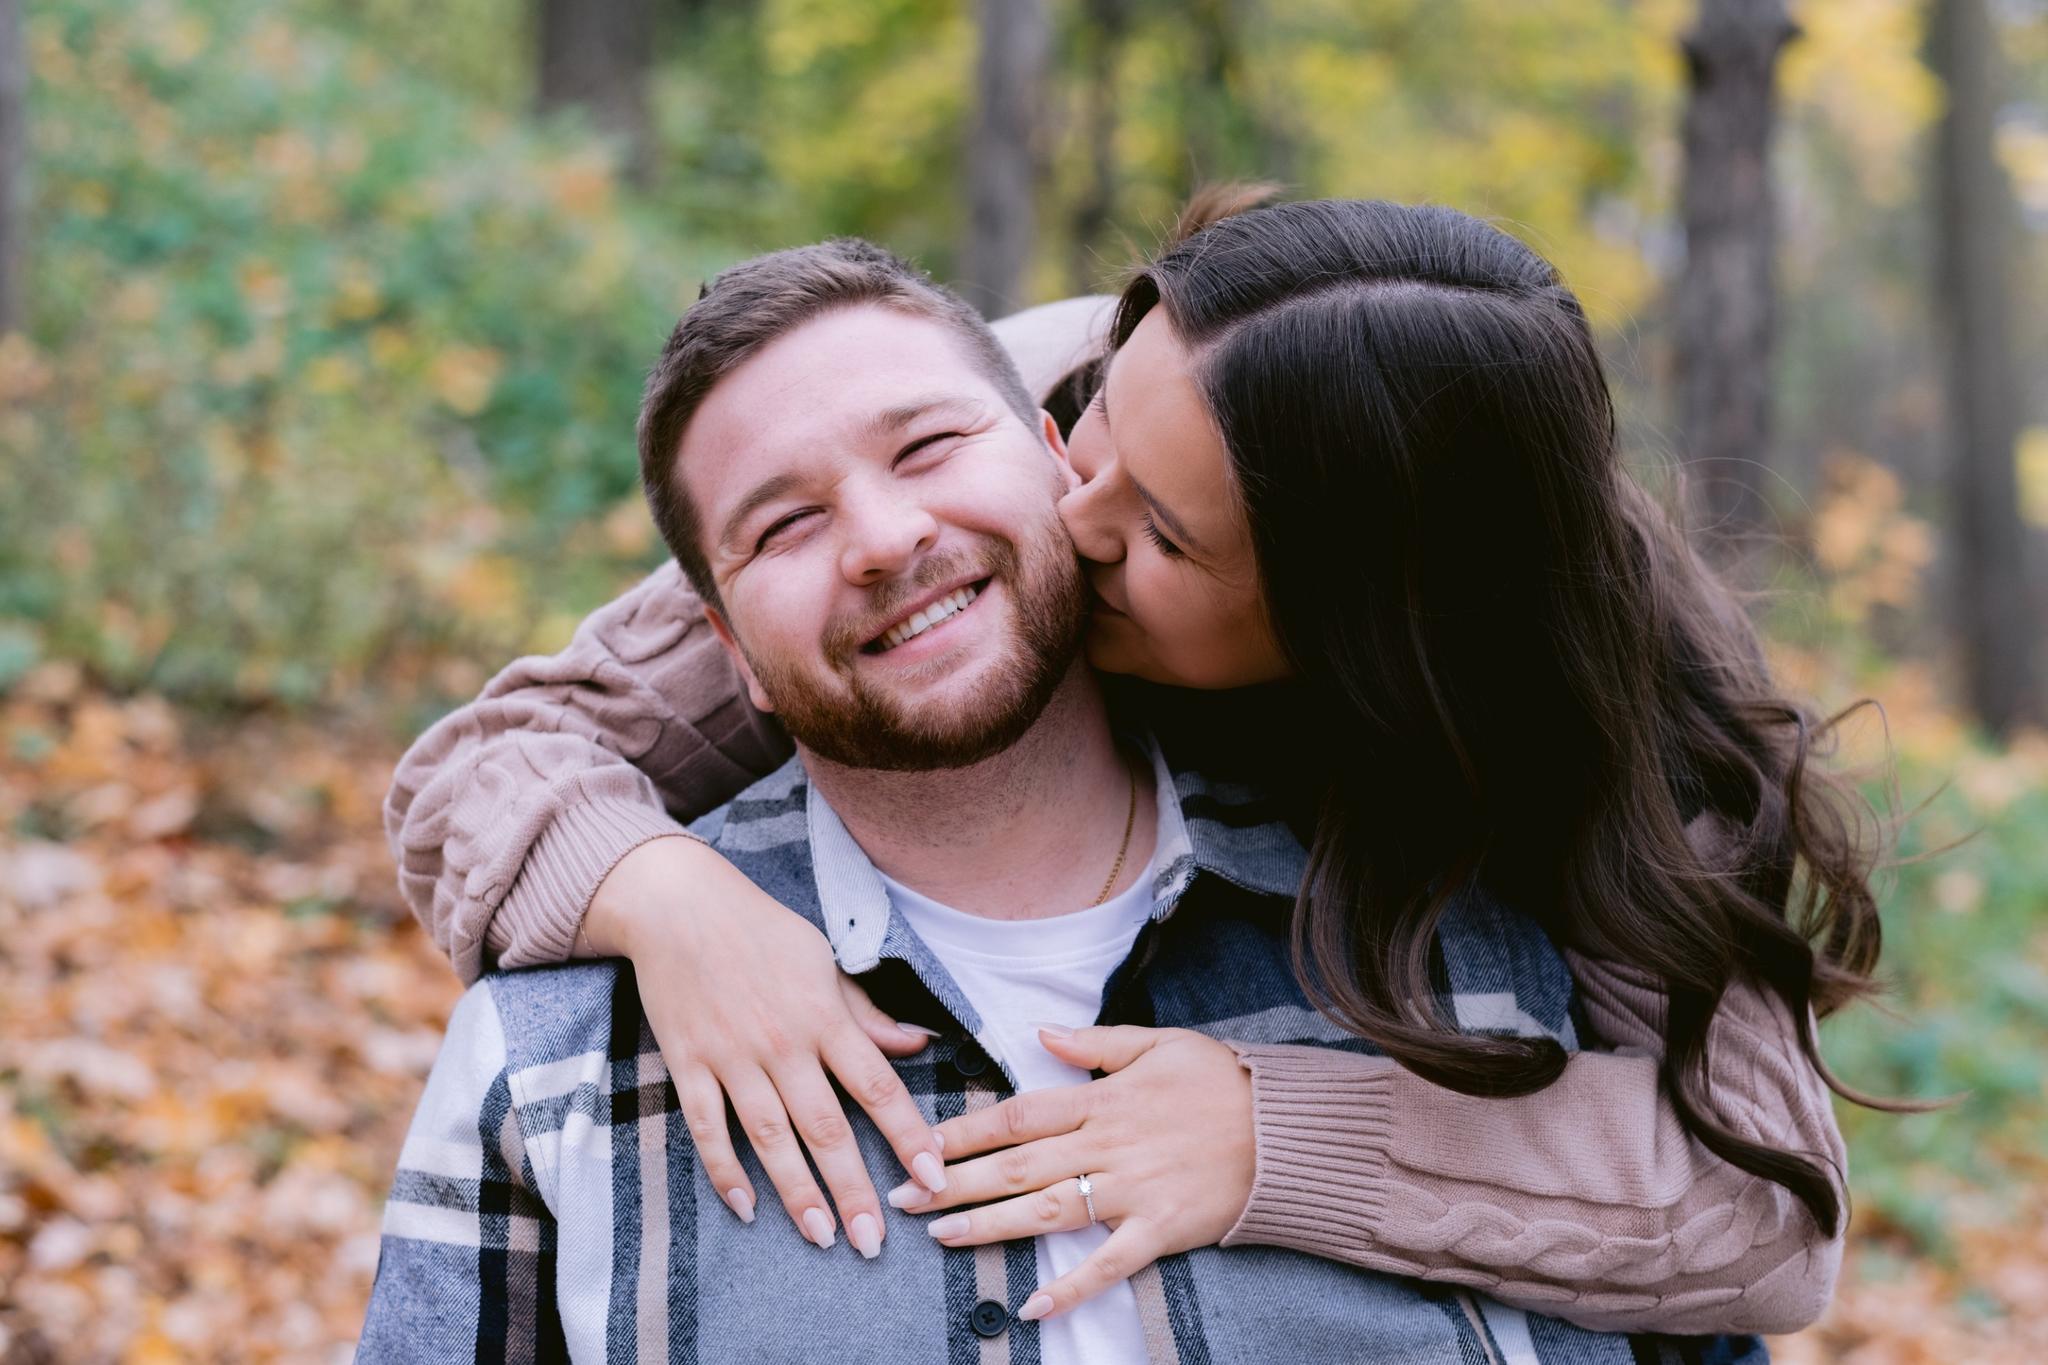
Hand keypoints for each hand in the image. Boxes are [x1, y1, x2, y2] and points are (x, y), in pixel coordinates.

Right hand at [582, 835, 946, 1257]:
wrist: (678, 905)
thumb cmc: (760, 930)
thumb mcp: (824, 959)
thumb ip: (866, 1013)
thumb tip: (918, 1045)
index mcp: (823, 1016)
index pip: (876, 1087)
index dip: (907, 1136)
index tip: (933, 1178)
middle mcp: (782, 1042)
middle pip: (825, 1127)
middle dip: (853, 1188)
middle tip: (874, 1243)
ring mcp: (731, 1056)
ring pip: (769, 1138)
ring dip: (796, 1193)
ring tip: (821, 1238)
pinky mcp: (688, 1064)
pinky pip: (707, 1127)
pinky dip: (724, 1170)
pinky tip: (746, 1207)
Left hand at [886, 1025, 1254, 1320]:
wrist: (1287, 1129)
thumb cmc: (1222, 1082)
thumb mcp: (1159, 1043)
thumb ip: (1095, 1044)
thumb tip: (1039, 1035)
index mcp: (1102, 1099)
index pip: (1017, 1113)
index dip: (964, 1131)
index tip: (920, 1143)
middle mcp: (1107, 1144)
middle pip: (1017, 1165)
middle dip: (955, 1182)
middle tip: (905, 1199)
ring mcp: (1133, 1190)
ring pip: (1047, 1210)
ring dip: (991, 1225)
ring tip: (942, 1237)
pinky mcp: (1160, 1229)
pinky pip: (1109, 1263)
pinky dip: (1072, 1286)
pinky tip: (1033, 1306)